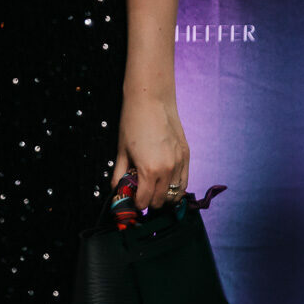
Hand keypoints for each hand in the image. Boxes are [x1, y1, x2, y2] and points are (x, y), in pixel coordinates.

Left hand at [112, 90, 188, 211]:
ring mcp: (180, 163)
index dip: (136, 204)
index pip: (145, 201)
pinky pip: (185, 181)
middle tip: (141, 195)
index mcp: (149, 170)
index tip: (132, 200)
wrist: (151, 100)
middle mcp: (168, 170)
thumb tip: (116, 190)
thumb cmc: (133, 122)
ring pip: (175, 194)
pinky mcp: (186, 155)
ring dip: (164, 196)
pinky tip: (166, 183)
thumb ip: (120, 174)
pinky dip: (176, 187)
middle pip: (160, 201)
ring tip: (153, 190)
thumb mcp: (121, 151)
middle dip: (149, 202)